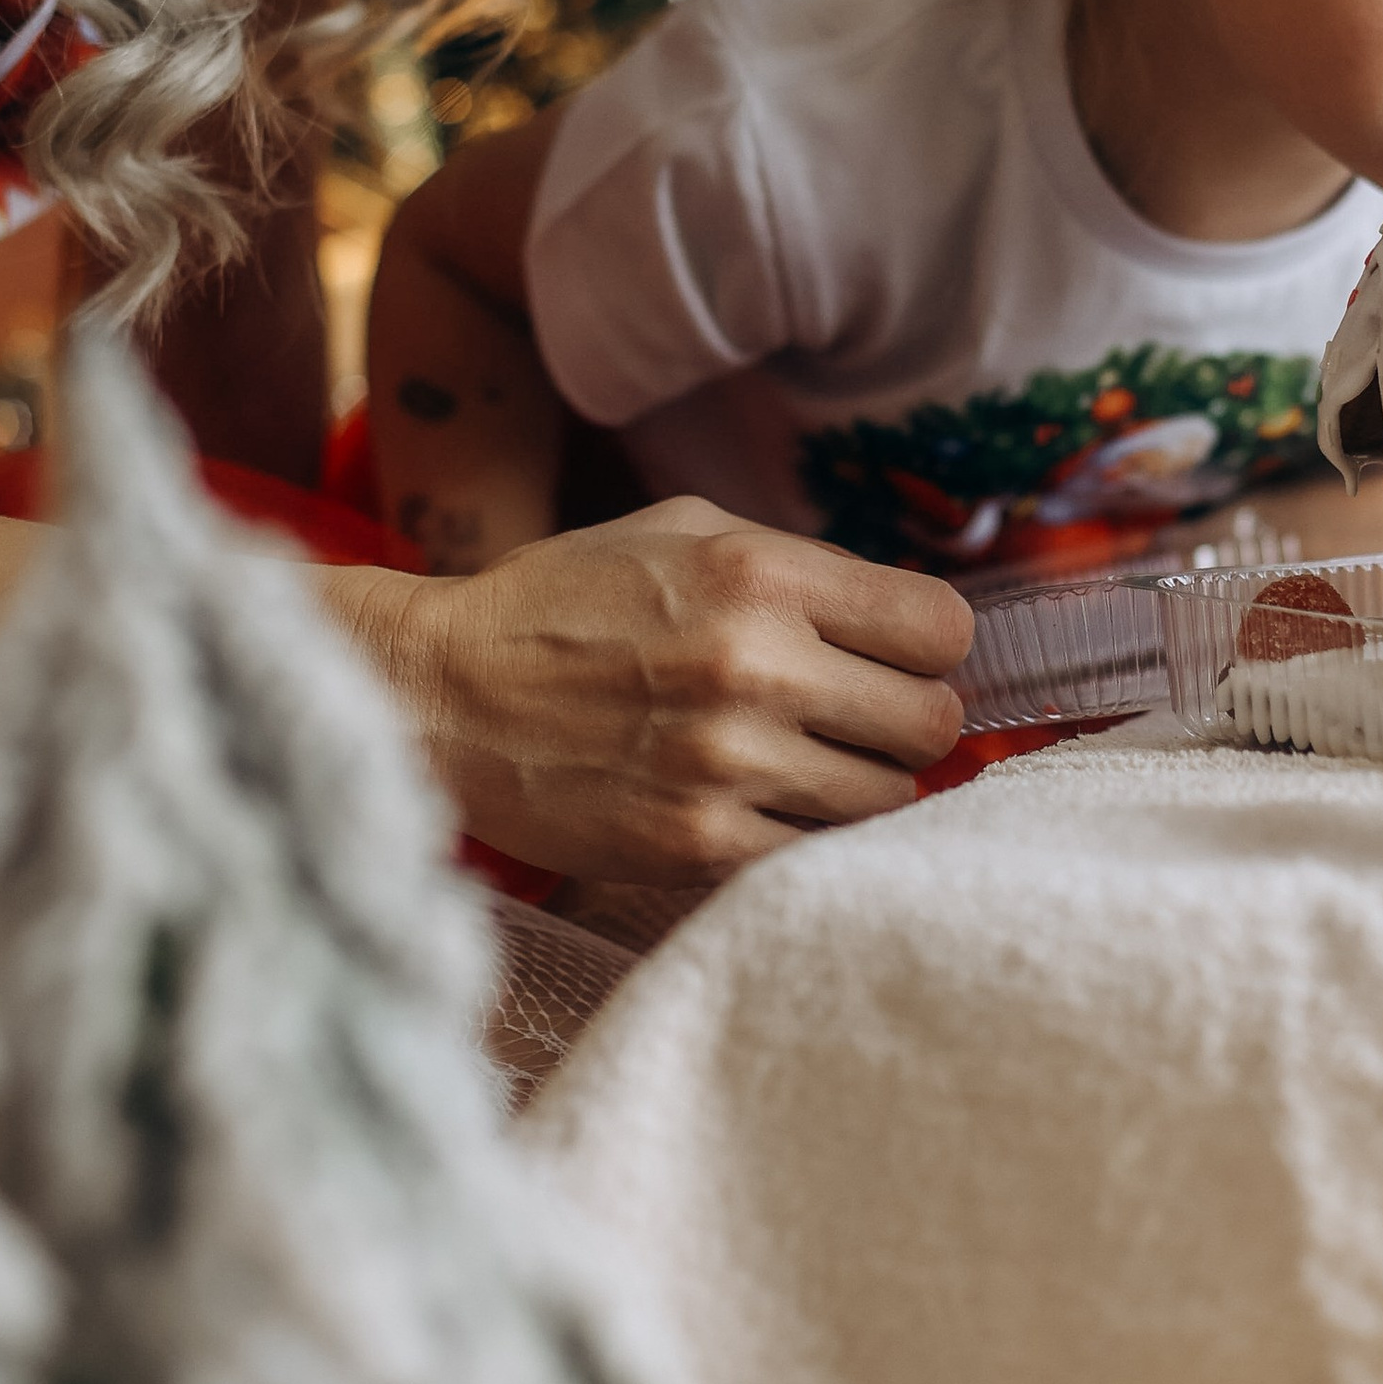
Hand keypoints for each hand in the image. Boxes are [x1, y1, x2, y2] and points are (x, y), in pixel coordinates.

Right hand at [347, 499, 970, 880]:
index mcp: (761, 574)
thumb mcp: (680, 529)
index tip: (898, 656)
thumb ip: (798, 564)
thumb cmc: (563, 602)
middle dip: (907, 720)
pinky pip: (815, 853)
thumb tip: (902, 618)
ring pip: (887, 799)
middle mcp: (756, 664)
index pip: (941, 627)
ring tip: (801, 763)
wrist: (441, 695)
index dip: (930, 646)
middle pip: (933, 722)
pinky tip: (757, 805)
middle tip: (858, 719)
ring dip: (859, 783)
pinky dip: (801, 835)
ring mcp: (729, 764)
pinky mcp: (697, 845)